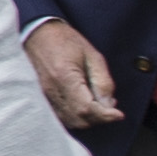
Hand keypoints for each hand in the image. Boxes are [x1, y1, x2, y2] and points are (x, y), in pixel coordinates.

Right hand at [23, 18, 126, 133]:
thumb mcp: (92, 55)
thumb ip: (103, 81)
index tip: (119, 114)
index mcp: (64, 77)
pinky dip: (76, 117)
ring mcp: (43, 97)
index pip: (86, 109)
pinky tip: (83, 105)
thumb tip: (109, 105)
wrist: (37, 33)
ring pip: (70, 122)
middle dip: (98, 118)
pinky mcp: (41, 99)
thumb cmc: (65, 41)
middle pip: (78, 120)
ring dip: (88, 119)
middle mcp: (50, 91)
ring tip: (97, 103)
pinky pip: (61, 117)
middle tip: (110, 105)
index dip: (105, 116)